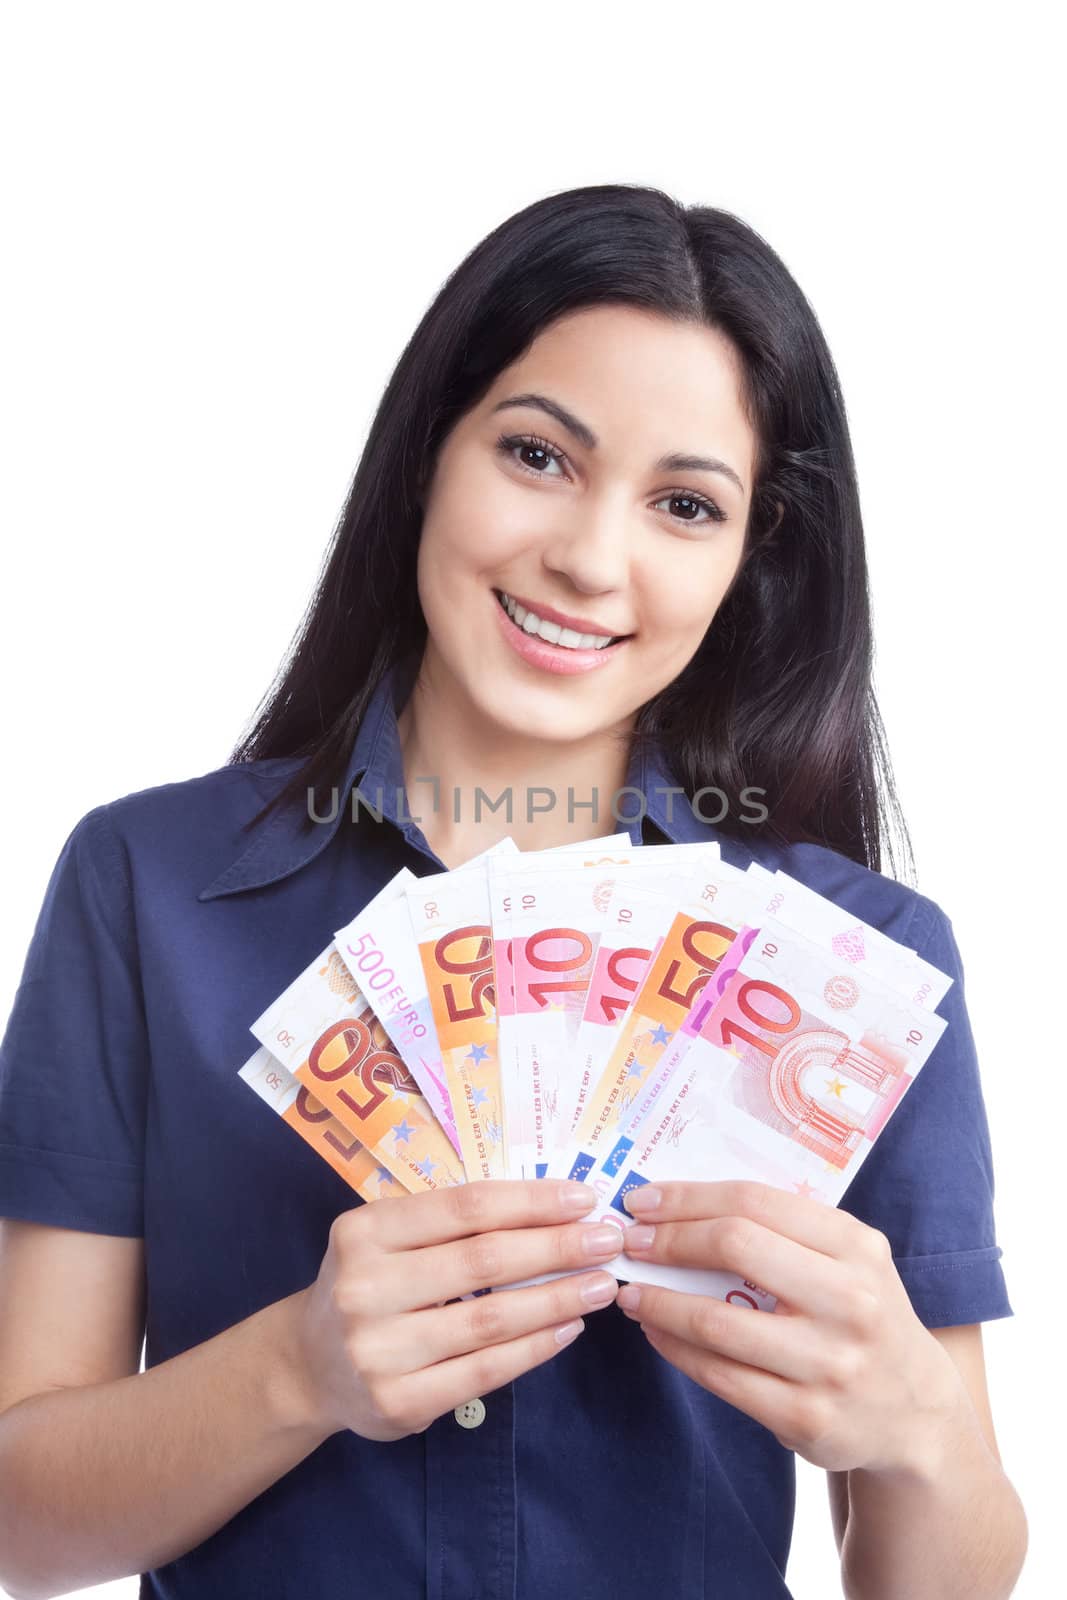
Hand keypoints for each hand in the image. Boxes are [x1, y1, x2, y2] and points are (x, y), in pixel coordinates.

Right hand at [295, 1179, 623, 1440]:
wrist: (308, 1365)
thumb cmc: (369, 1284)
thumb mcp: (387, 1237)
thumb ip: (451, 1222)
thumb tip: (552, 1208)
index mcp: (365, 1230)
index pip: (465, 1206)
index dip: (531, 1201)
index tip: (583, 1198)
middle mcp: (364, 1287)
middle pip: (483, 1261)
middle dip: (557, 1247)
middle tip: (607, 1240)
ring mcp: (378, 1349)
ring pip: (490, 1319)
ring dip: (557, 1299)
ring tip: (600, 1285)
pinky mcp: (396, 1402)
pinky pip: (483, 1371)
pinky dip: (533, 1348)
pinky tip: (567, 1328)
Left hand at [616, 1179, 966, 1473]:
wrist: (915, 1412)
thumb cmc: (860, 1314)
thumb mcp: (847, 1260)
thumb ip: (783, 1230)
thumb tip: (680, 1204)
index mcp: (855, 1246)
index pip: (756, 1202)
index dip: (689, 1198)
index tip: (643, 1201)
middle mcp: (849, 1300)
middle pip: (736, 1246)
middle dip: (668, 1240)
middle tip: (630, 1241)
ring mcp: (830, 1364)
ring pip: (717, 1321)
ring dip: (659, 1301)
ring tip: (631, 1291)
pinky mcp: (808, 1418)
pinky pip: (721, 1377)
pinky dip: (676, 1349)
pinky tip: (657, 1331)